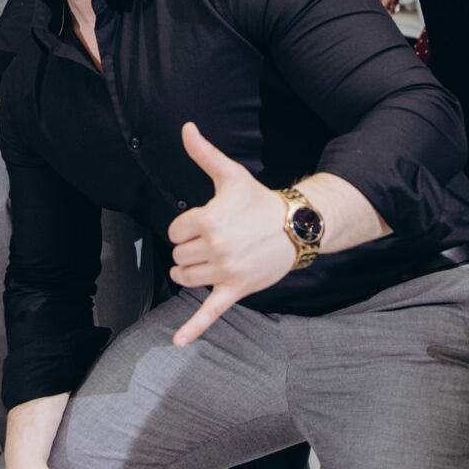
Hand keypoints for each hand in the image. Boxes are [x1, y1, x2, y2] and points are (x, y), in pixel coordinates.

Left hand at [166, 122, 292, 345]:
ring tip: (207, 259)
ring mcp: (225, 271)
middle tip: (212, 239)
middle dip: (189, 247)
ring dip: (189, 271)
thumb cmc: (259, 201)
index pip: (174, 230)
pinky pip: (210, 313)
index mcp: (209, 219)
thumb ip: (204, 153)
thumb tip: (186, 127)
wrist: (295, 226)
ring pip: (185, 277)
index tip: (204, 221)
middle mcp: (215, 247)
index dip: (185, 226)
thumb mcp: (231, 175)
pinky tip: (177, 341)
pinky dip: (193, 329)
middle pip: (178, 254)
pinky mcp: (235, 290)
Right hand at [373, 0, 413, 12]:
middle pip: (382, 1)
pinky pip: (394, 3)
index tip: (377, 8)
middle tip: (386, 13)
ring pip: (388, 3)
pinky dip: (395, 7)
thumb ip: (386, 1)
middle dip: (384, 7)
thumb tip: (382, 7)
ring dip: (390, 8)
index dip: (375, 2)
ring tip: (391, 13)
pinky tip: (397, 10)